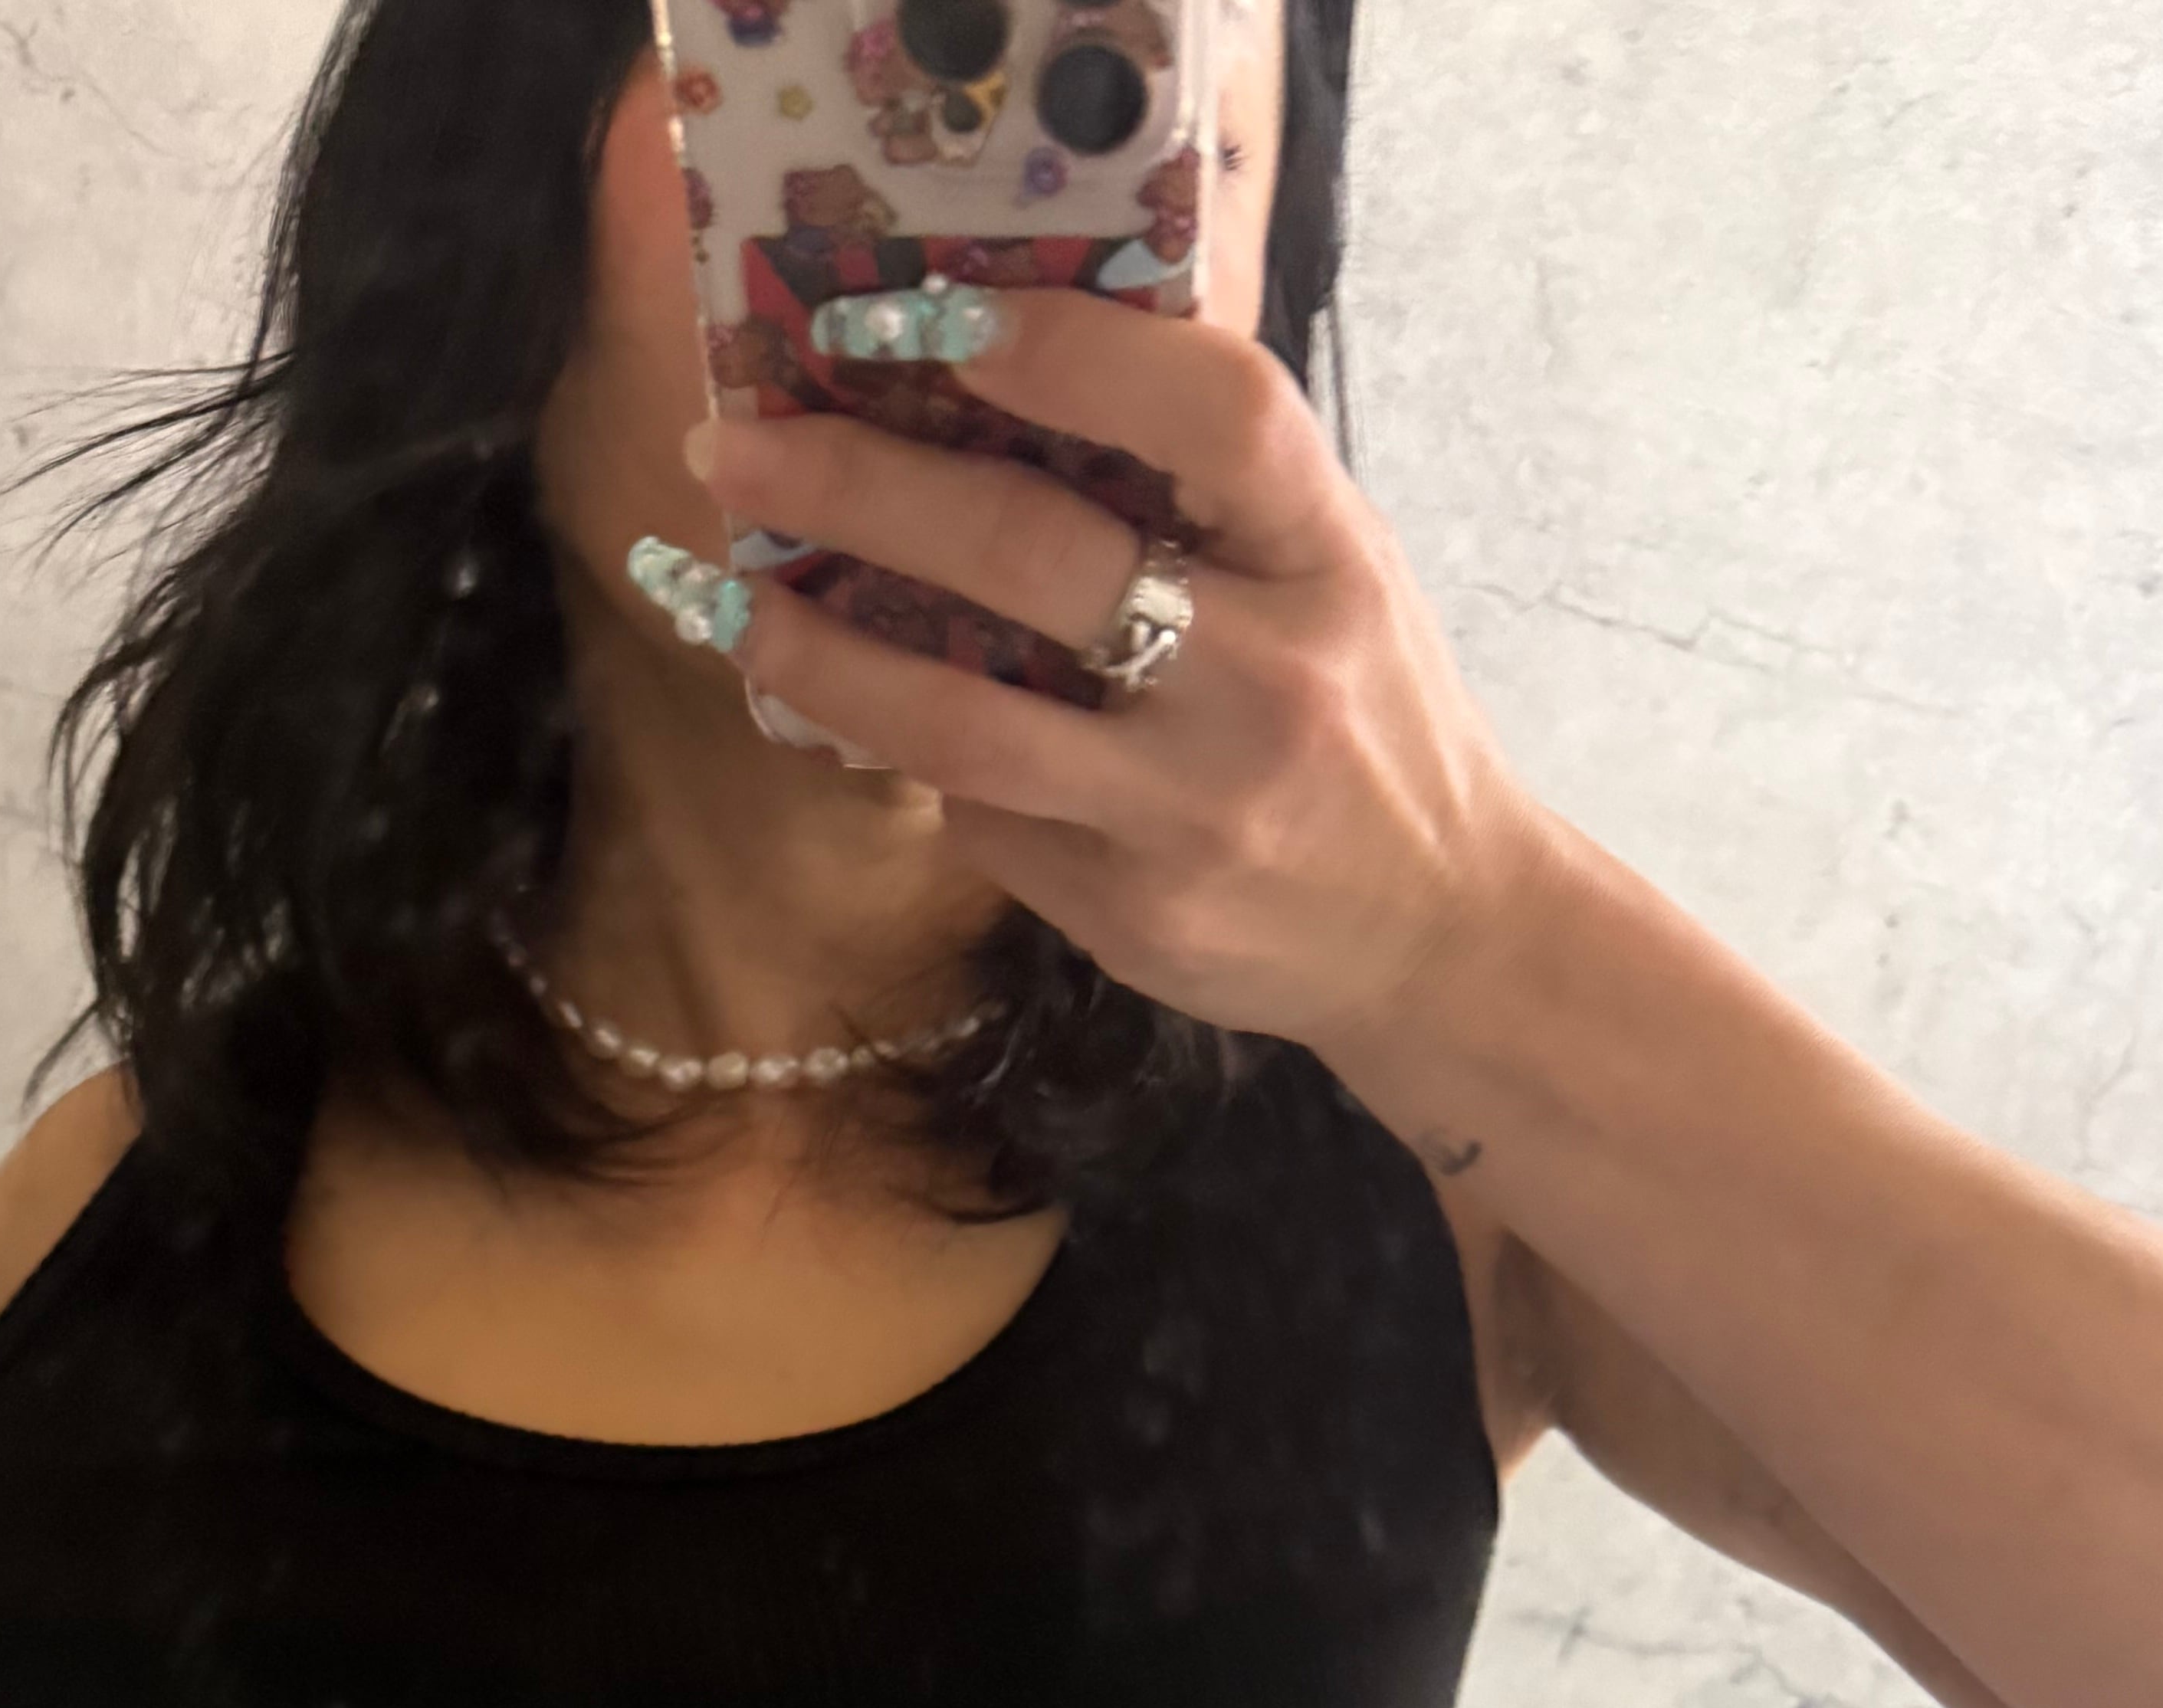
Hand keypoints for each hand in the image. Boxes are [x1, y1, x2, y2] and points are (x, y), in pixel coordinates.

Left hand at [670, 295, 1546, 1066]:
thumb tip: (998, 396)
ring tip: (723, 602)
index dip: (1065, 351)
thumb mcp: (1332, 572)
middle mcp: (1264, 682)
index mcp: (1329, 557)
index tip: (926, 319)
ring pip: (964, 722)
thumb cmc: (1366, 717)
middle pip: (1035, 556)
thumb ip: (1208, 494)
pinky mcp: (1130, 913)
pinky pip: (986, 820)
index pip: (1210, 413)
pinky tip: (865, 718)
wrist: (1438, 933)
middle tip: (734, 450)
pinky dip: (918, 761)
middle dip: (860, 489)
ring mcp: (1189, 811)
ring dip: (820, 655)